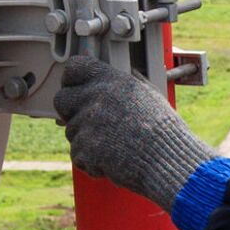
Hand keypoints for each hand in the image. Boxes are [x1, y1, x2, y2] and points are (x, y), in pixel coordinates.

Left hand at [53, 57, 214, 211]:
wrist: (167, 159)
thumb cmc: (163, 130)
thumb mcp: (150, 95)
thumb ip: (132, 83)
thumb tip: (130, 73)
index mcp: (111, 80)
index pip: (74, 67)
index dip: (70, 81)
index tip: (75, 90)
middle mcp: (96, 97)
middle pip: (61, 99)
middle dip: (70, 112)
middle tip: (88, 123)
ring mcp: (88, 123)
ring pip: (71, 131)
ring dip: (86, 141)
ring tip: (113, 147)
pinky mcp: (85, 148)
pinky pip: (78, 156)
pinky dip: (91, 162)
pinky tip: (113, 161)